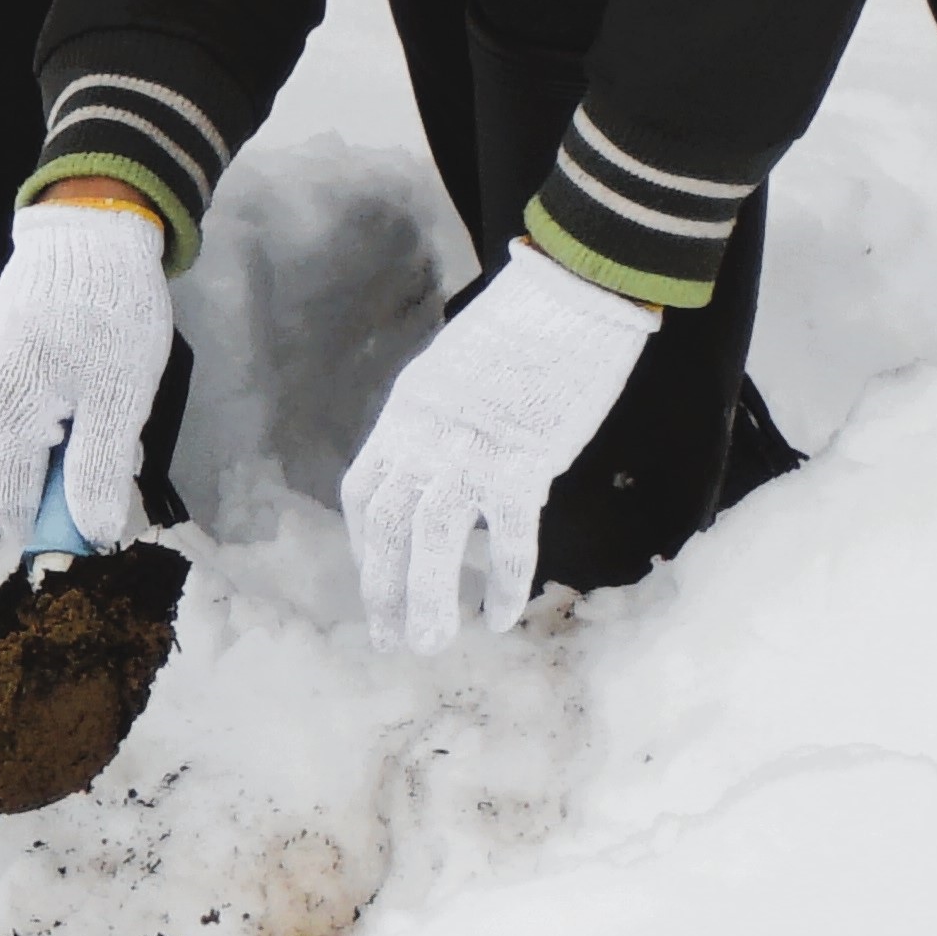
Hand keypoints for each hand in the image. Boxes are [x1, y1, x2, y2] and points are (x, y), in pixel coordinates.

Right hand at [0, 195, 172, 544]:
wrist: (90, 228)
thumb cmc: (111, 313)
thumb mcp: (120, 398)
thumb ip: (99, 471)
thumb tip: (92, 537)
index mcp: (2, 412)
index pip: (12, 503)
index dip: (51, 528)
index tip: (94, 529)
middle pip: (17, 470)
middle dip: (67, 475)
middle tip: (120, 445)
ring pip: (19, 438)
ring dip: (64, 442)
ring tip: (108, 401)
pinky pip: (17, 406)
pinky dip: (53, 412)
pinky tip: (87, 382)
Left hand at [342, 244, 657, 653]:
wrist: (573, 291)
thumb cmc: (527, 325)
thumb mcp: (458, 369)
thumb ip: (443, 418)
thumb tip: (448, 462)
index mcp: (407, 411)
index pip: (365, 490)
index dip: (364, 544)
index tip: (375, 578)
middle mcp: (426, 435)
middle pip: (386, 525)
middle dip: (381, 590)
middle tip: (390, 641)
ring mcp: (471, 450)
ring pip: (431, 542)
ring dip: (426, 601)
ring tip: (429, 644)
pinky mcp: (524, 460)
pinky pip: (507, 539)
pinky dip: (503, 585)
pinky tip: (500, 618)